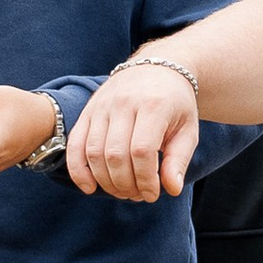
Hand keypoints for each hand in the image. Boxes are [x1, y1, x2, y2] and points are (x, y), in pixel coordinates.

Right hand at [69, 60, 199, 201]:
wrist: (156, 68)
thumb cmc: (175, 104)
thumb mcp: (187, 129)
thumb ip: (179, 159)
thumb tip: (171, 189)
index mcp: (153, 105)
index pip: (142, 151)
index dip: (145, 179)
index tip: (153, 194)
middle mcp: (124, 103)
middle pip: (115, 155)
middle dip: (126, 184)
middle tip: (138, 195)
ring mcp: (102, 106)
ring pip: (94, 152)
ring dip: (106, 181)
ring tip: (122, 191)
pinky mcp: (88, 111)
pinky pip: (75, 144)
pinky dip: (78, 169)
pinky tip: (89, 187)